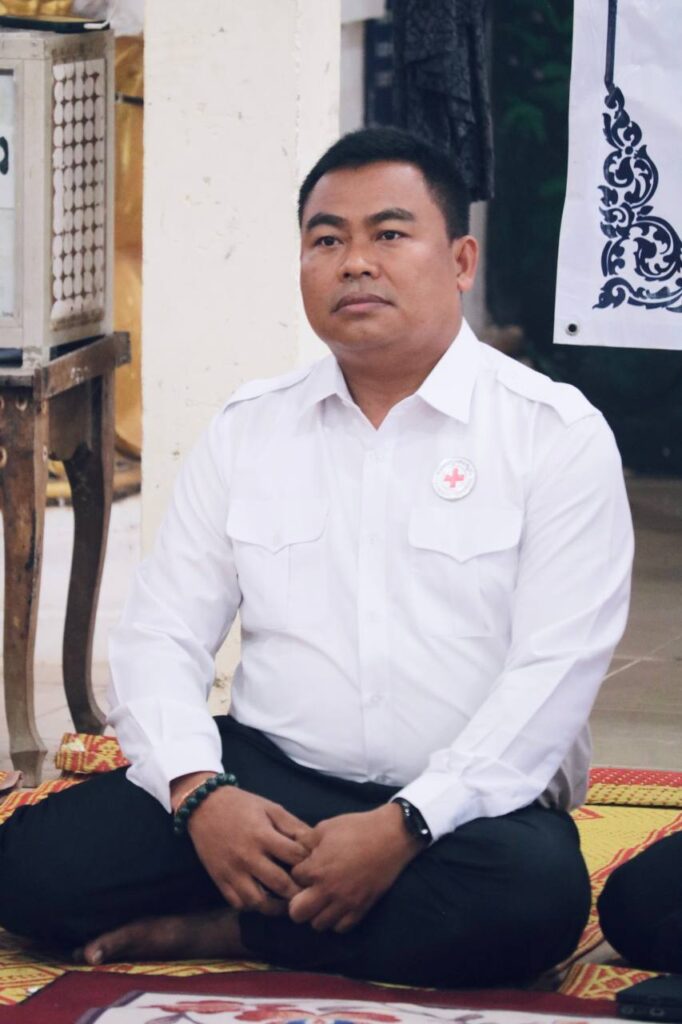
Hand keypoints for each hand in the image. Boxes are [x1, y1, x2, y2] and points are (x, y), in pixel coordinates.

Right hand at [172, 774, 313, 915]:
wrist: (204, 806)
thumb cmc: (242, 805)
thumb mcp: (270, 808)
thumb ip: (293, 825)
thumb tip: (314, 843)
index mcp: (263, 835)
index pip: (294, 856)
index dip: (309, 862)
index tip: (316, 867)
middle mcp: (248, 856)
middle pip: (280, 884)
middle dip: (298, 891)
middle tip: (309, 894)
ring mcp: (232, 871)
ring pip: (258, 902)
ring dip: (276, 906)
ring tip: (286, 902)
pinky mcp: (220, 880)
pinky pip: (238, 903)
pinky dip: (252, 906)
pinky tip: (263, 899)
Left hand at [288, 803, 422, 933]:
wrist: (391, 836)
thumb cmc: (357, 828)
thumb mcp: (325, 827)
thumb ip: (306, 841)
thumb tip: (296, 849)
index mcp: (316, 869)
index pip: (292, 880)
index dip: (298, 872)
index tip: (306, 867)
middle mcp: (328, 890)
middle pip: (297, 914)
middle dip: (297, 902)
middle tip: (307, 891)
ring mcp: (345, 902)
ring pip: (318, 924)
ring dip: (317, 913)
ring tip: (323, 898)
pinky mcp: (362, 908)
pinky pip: (341, 928)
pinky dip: (336, 920)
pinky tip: (338, 905)